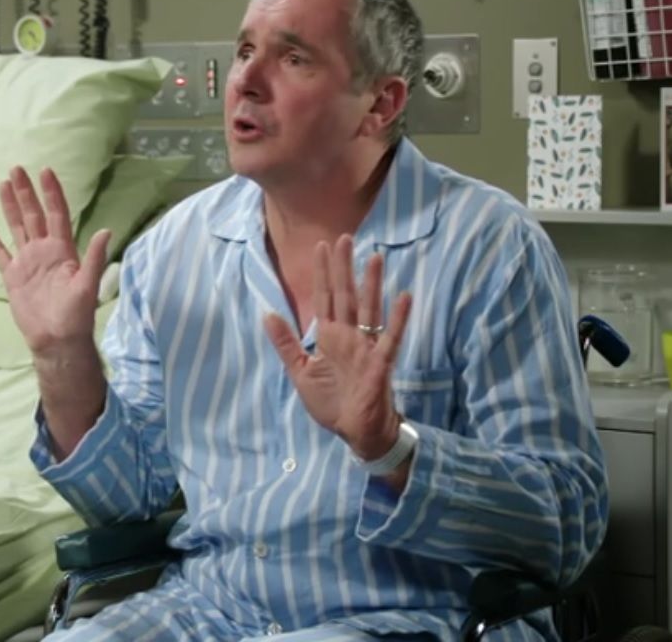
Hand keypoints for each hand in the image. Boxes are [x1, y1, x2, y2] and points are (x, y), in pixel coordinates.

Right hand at [0, 167, 111, 356]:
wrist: (56, 340)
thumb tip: (107, 231)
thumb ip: (94, 258)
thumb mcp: (88, 286)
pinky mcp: (13, 277)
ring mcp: (27, 262)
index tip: (45, 171)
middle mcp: (44, 251)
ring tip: (2, 184)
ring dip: (10, 207)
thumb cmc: (76, 316)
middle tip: (16, 169)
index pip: (57, 214)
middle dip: (26, 192)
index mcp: (63, 250)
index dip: (51, 193)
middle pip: (34, 215)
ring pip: (17, 227)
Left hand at [263, 235, 412, 460]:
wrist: (353, 432)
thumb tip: (267, 314)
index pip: (325, 298)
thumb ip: (287, 343)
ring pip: (369, 309)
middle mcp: (349, 336)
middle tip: (344, 238)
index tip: (321, 246)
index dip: (323, 274)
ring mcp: (366, 347)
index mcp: (329, 337)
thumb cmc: (332, 403)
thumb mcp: (300, 372)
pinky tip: (404, 297)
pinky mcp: (380, 364)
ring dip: (372, 284)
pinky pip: (391, 338)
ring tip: (375, 257)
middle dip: (344, 268)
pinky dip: (398, 319)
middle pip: (346, 296)